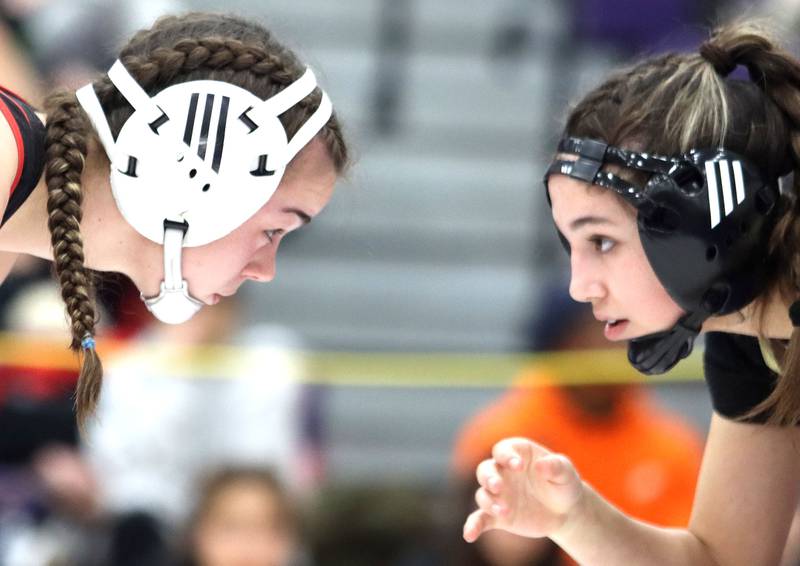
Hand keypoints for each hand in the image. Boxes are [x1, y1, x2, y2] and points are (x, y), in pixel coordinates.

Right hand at [463, 437, 583, 542]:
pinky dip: (473, 526)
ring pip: (483, 494)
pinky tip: (469, 535)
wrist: (564, 511)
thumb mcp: (566, 473)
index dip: (506, 456)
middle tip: (498, 487)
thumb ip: (556, 466)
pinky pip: (480, 519)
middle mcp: (502, 471)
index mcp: (517, 454)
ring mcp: (498, 494)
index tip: (518, 466)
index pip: (503, 450)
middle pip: (485, 470)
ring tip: (504, 511)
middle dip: (489, 478)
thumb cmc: (564, 484)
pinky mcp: (497, 515)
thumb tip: (540, 466)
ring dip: (489, 502)